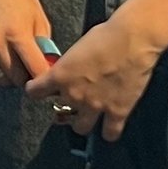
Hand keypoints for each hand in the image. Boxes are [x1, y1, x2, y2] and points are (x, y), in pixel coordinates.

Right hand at [0, 0, 54, 87]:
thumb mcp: (40, 21)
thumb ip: (43, 46)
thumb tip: (47, 68)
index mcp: (18, 34)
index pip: (35, 70)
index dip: (43, 78)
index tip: (46, 78)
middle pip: (16, 78)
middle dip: (27, 78)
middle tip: (31, 71)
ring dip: (11, 78)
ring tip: (17, 68)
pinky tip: (2, 68)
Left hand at [27, 0, 167, 143]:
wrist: (133, 40)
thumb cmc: (106, 35)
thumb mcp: (77, 47)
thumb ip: (69, 65)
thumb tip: (70, 71)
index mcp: (60, 75)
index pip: (34, 91)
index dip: (36, 90)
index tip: (39, 90)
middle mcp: (74, 94)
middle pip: (60, 112)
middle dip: (66, 107)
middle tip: (73, 101)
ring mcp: (95, 106)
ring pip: (81, 128)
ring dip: (83, 122)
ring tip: (89, 116)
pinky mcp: (118, 112)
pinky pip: (109, 134)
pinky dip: (109, 132)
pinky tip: (110, 127)